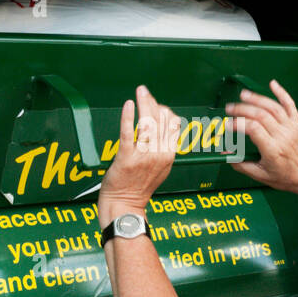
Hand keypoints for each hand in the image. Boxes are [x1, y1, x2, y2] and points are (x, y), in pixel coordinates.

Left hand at [98, 85, 183, 225]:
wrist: (125, 205)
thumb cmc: (140, 187)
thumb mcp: (160, 169)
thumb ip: (164, 149)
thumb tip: (165, 129)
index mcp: (169, 156)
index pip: (172, 125)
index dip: (164, 111)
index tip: (155, 104)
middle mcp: (159, 155)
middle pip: (160, 121)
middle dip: (153, 103)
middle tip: (145, 91)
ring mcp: (142, 156)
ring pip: (147, 124)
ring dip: (144, 104)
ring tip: (140, 91)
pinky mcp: (126, 158)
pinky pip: (128, 133)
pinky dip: (128, 117)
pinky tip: (128, 105)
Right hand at [225, 79, 297, 194]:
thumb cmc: (284, 176)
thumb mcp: (260, 175)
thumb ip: (241, 164)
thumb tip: (224, 154)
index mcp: (273, 150)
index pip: (254, 129)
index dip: (239, 124)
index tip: (228, 125)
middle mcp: (282, 136)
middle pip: (261, 115)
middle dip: (243, 109)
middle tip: (230, 108)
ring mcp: (290, 128)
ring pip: (273, 107)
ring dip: (257, 98)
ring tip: (243, 94)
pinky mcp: (296, 123)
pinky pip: (289, 105)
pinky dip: (282, 93)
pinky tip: (273, 84)